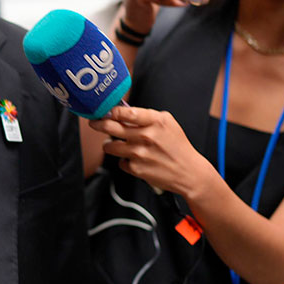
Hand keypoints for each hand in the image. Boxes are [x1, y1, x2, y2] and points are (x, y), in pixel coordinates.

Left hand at [89, 105, 218, 199]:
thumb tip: (124, 111)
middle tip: (94, 123)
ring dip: (109, 144)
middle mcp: (145, 136)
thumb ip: (147, 116)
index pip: (125, 113)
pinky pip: (120, 162)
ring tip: (114, 143)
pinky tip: (134, 159)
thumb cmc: (178, 146)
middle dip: (98, 124)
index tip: (104, 110)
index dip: (110, 111)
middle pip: (111, 127)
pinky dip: (124, 160)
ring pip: (109, 146)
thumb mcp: (168, 123)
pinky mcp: (136, 169)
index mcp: (155, 121)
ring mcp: (139, 153)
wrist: (188, 172)